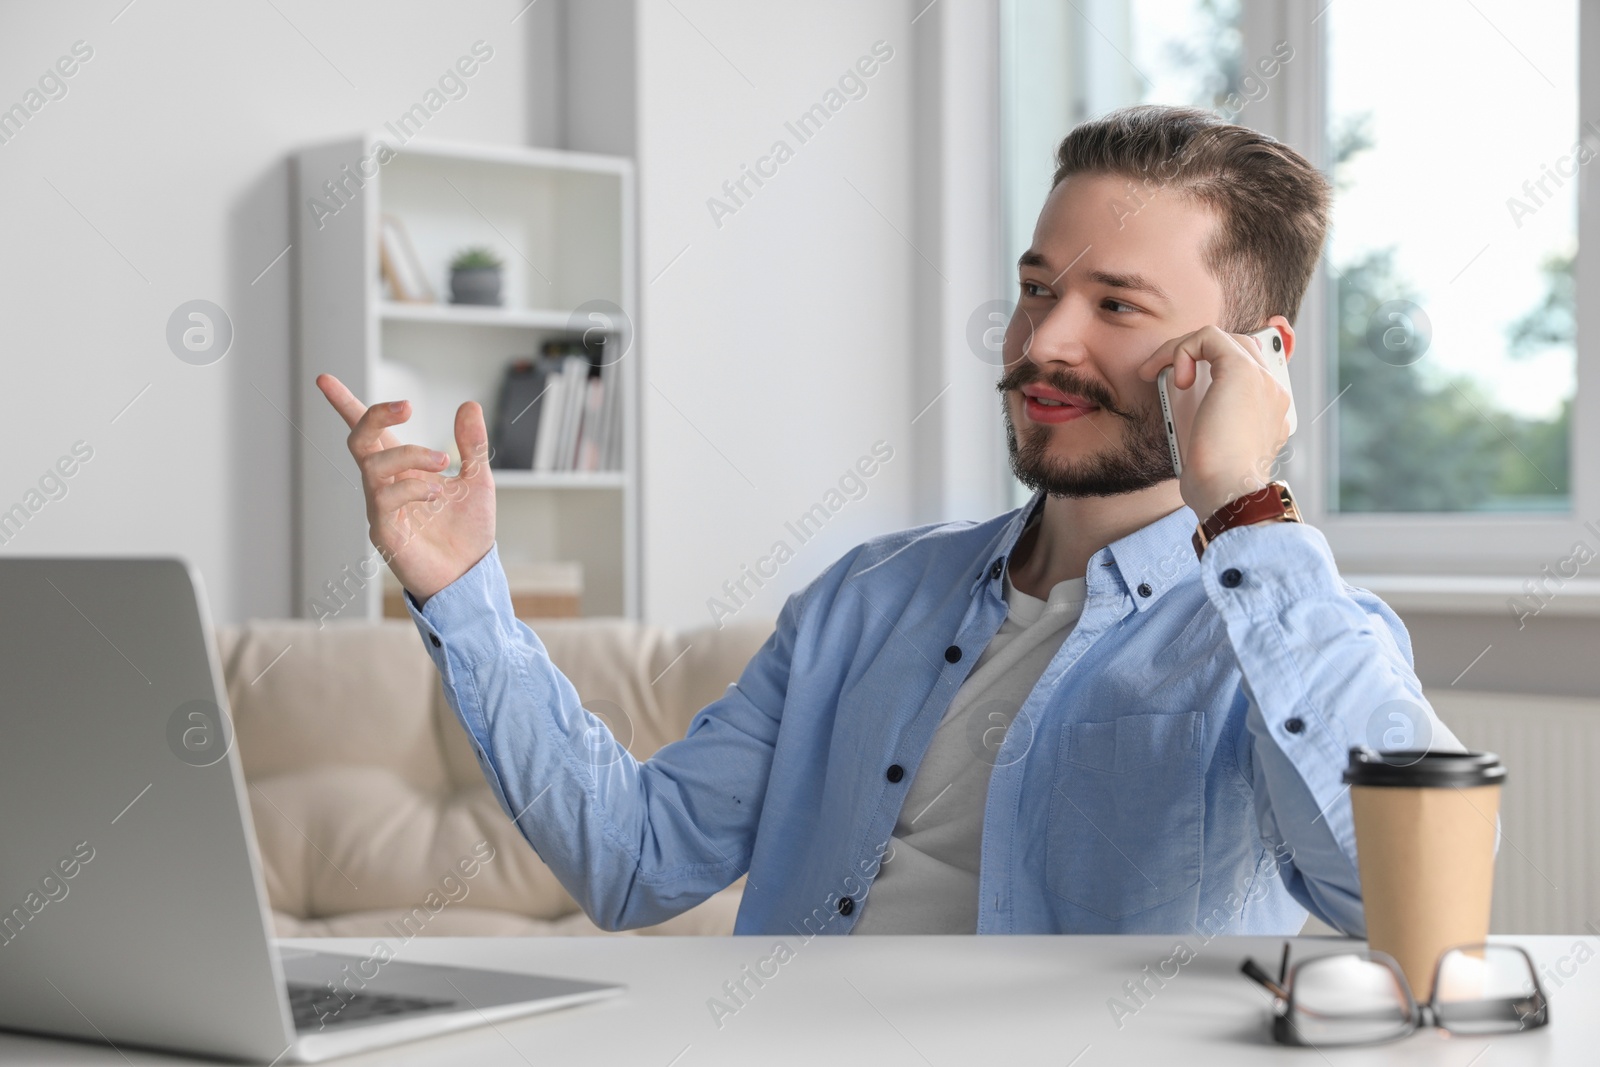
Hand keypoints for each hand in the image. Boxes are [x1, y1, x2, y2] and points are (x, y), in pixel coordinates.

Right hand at [316, 374, 495, 604]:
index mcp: (402, 469)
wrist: (470, 574)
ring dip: (409, 454)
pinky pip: (384, 498)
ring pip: (373, 465)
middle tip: (406, 406)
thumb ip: (471, 445)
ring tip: (442, 462)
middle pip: (359, 440)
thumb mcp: (478, 479)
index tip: (325, 379)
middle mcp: (384, 485)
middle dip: (375, 416)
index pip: (370, 432)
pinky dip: (411, 486)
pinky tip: (437, 493)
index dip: (345, 405)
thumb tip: (468, 404)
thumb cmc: (467, 531)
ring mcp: (380, 508)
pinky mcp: (384, 531)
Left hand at [1136, 323, 1292, 519]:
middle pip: (1236, 347)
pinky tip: (1174, 379)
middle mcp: (1273, 392)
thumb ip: (1207, 429)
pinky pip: (1208, 336)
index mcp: (1271, 412)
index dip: (1219, 362)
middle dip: (1195, 352)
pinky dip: (1181, 349)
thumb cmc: (1216, 486)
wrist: (1229, 494)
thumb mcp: (1211, 454)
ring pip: (1221, 338)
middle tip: (1164, 376)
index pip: (1252, 369)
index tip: (1184, 376)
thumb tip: (1184, 410)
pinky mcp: (1241, 371)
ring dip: (1181, 349)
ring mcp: (1261, 379)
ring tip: (1156, 373)